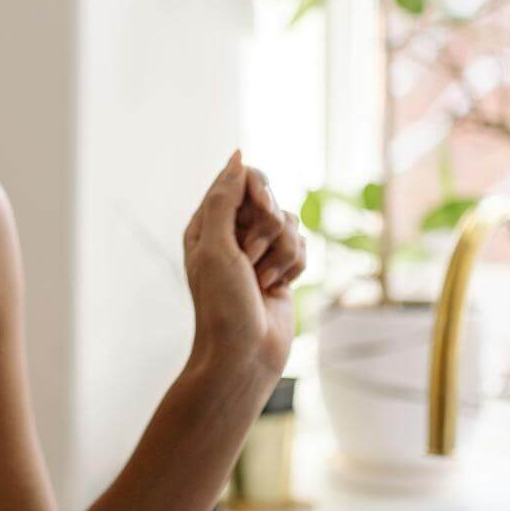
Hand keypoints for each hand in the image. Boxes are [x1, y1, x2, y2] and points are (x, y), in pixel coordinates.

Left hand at [182, 150, 305, 380]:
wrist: (244, 354)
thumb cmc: (222, 304)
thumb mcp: (216, 247)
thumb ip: (225, 199)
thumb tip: (238, 157)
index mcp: (207, 222)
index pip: (240, 178)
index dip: (258, 187)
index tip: (262, 206)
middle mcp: (232, 232)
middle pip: (270, 199)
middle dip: (268, 228)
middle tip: (251, 258)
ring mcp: (258, 250)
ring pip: (290, 224)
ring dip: (281, 253)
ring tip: (261, 280)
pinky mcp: (281, 267)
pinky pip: (302, 246)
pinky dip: (294, 266)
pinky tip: (277, 288)